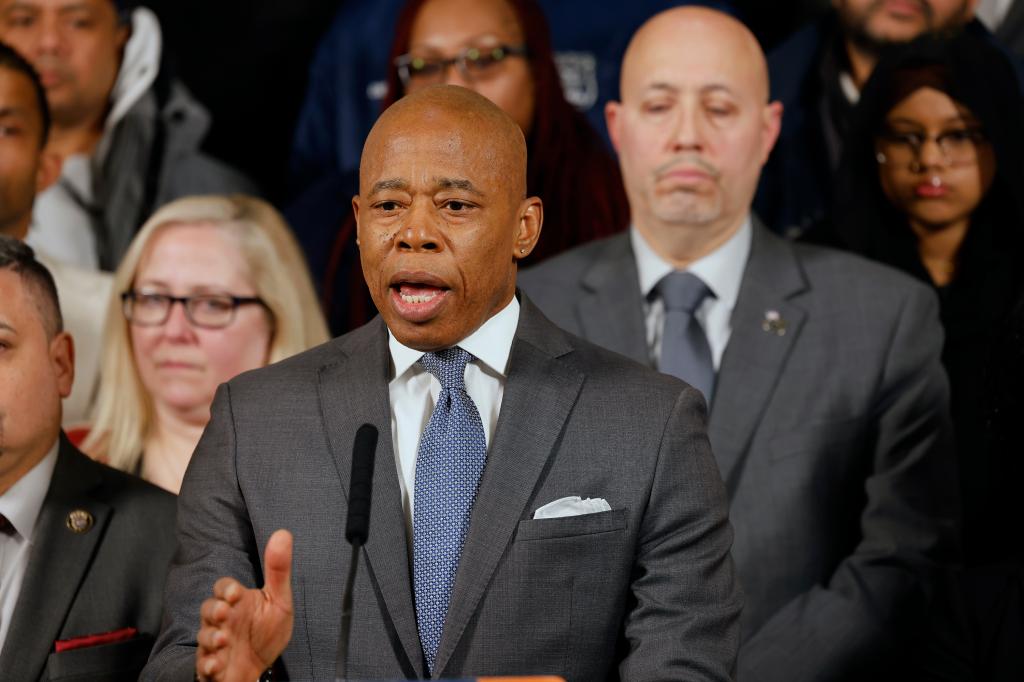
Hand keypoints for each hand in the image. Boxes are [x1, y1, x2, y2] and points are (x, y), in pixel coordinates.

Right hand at [196, 529, 294, 680]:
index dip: (226, 588)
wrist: (259, 667)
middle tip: (224, 613)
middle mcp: (222, 620)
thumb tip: (283, 533)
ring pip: (204, 636)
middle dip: (214, 610)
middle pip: (208, 609)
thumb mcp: (278, 600)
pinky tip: (216, 665)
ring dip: (212, 637)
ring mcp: (215, 643)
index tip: (236, 593)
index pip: (224, 587)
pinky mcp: (211, 666)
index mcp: (237, 602)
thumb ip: (278, 570)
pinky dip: (208, 664)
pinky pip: (203, 665)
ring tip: (224, 640)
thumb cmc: (266, 631)